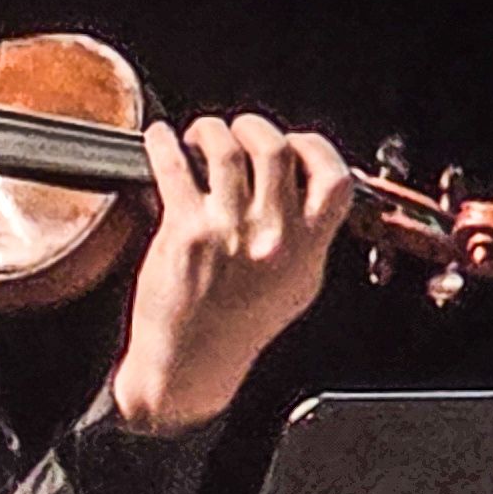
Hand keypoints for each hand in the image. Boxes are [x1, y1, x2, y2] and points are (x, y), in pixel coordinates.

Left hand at [106, 115, 355, 432]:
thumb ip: (308, 239)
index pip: (335, 179)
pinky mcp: (184, 233)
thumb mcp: (296, 287)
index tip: (294, 142)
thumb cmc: (237, 328)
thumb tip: (306, 192)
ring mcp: (229, 233)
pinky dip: (162, 144)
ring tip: (198, 135)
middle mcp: (274, 238)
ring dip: (208, 131)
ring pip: (226, 150)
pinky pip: (174, 168)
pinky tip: (157, 139)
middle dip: (253, 127)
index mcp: (309, 250)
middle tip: (236, 130)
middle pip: (276, 149)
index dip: (314, 148)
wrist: (188, 365)